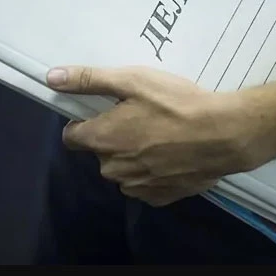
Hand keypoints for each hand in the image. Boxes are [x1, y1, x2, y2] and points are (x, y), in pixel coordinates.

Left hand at [46, 66, 256, 206]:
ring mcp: (136, 187)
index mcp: (101, 140)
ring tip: (161, 137)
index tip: (104, 112)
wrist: (224, 135)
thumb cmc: (176, 104)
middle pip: (101, 153)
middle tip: (142, 118)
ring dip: (134, 157)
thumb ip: (89, 80)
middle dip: (114, 138)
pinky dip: (153, 172)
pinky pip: (146, 185)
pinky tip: (172, 156)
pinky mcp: (160, 197)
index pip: (71, 137)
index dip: (84, 122)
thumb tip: (51, 78)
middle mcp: (112, 170)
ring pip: (124, 170)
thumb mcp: (132, 80)